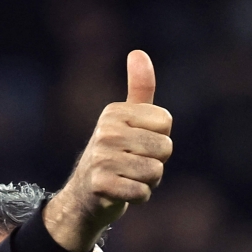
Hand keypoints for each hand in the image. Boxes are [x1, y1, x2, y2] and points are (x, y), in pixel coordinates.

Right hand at [44, 50, 172, 251]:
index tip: (138, 145)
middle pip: (164, 148)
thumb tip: (138, 53)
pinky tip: (123, 193)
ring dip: (148, 182)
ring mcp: (101, 158)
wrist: (85, 197)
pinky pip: (143, 193)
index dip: (159, 139)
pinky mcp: (101, 185)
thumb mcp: (126, 120)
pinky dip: (139, 198)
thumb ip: (139, 89)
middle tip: (132, 165)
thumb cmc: (115, 155)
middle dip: (156, 163)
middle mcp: (106, 131)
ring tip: (127, 178)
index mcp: (114, 112)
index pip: (166, 122)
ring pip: (155, 172)